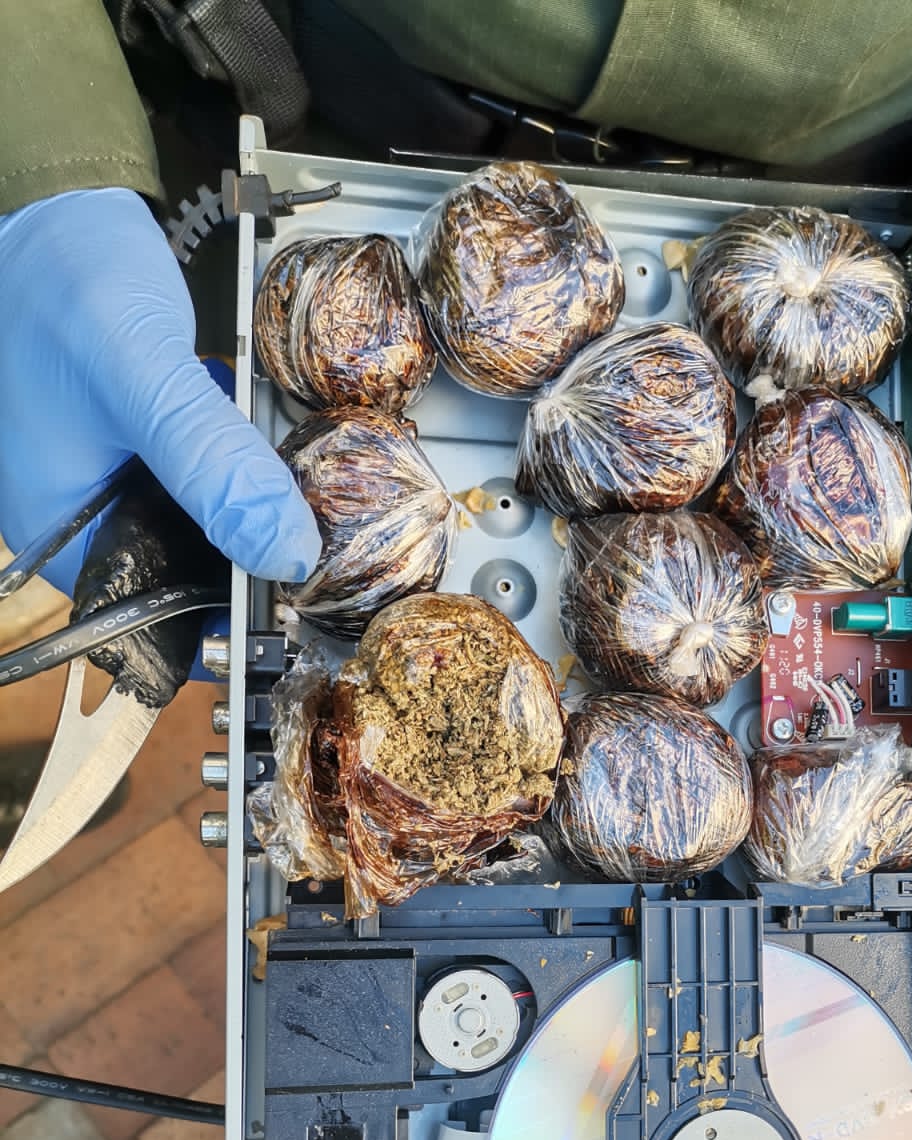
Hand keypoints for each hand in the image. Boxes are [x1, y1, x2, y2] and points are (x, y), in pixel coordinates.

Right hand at [0, 187, 319, 592]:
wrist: (52, 209)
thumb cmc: (62, 281)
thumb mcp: (144, 373)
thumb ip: (212, 462)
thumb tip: (289, 553)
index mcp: (62, 536)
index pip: (157, 620)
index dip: (228, 623)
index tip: (299, 614)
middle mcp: (85, 523)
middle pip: (186, 579)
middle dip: (252, 563)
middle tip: (325, 547)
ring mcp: (114, 486)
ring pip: (202, 532)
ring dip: (253, 515)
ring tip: (311, 502)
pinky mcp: (142, 452)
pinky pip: (202, 484)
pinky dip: (240, 473)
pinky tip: (273, 455)